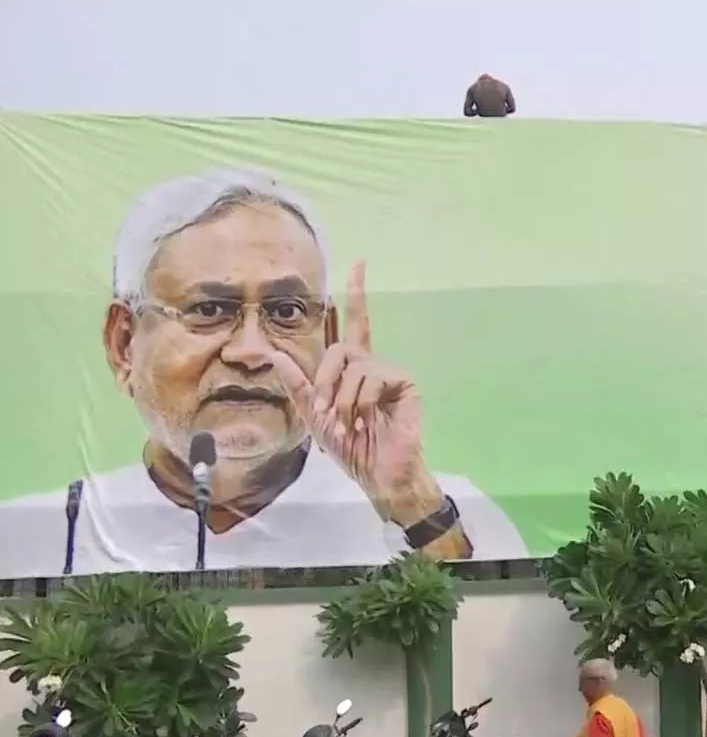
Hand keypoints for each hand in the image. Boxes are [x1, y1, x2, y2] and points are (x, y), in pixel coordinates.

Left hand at [270, 262, 437, 525]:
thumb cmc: (352, 448)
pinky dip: (359, 403)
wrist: (379, 473)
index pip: (352, 323)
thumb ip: (297, 384)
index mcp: (352, 369)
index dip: (356, 293)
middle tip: (325, 412)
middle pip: (339, 348)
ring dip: (341, 400)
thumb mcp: (315, 416)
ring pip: (351, 366)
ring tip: (347, 425)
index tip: (360, 263)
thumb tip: (272, 353)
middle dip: (324, 381)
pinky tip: (365, 421)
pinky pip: (370, 378)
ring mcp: (388, 372)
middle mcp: (372, 364)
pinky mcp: (403, 383)